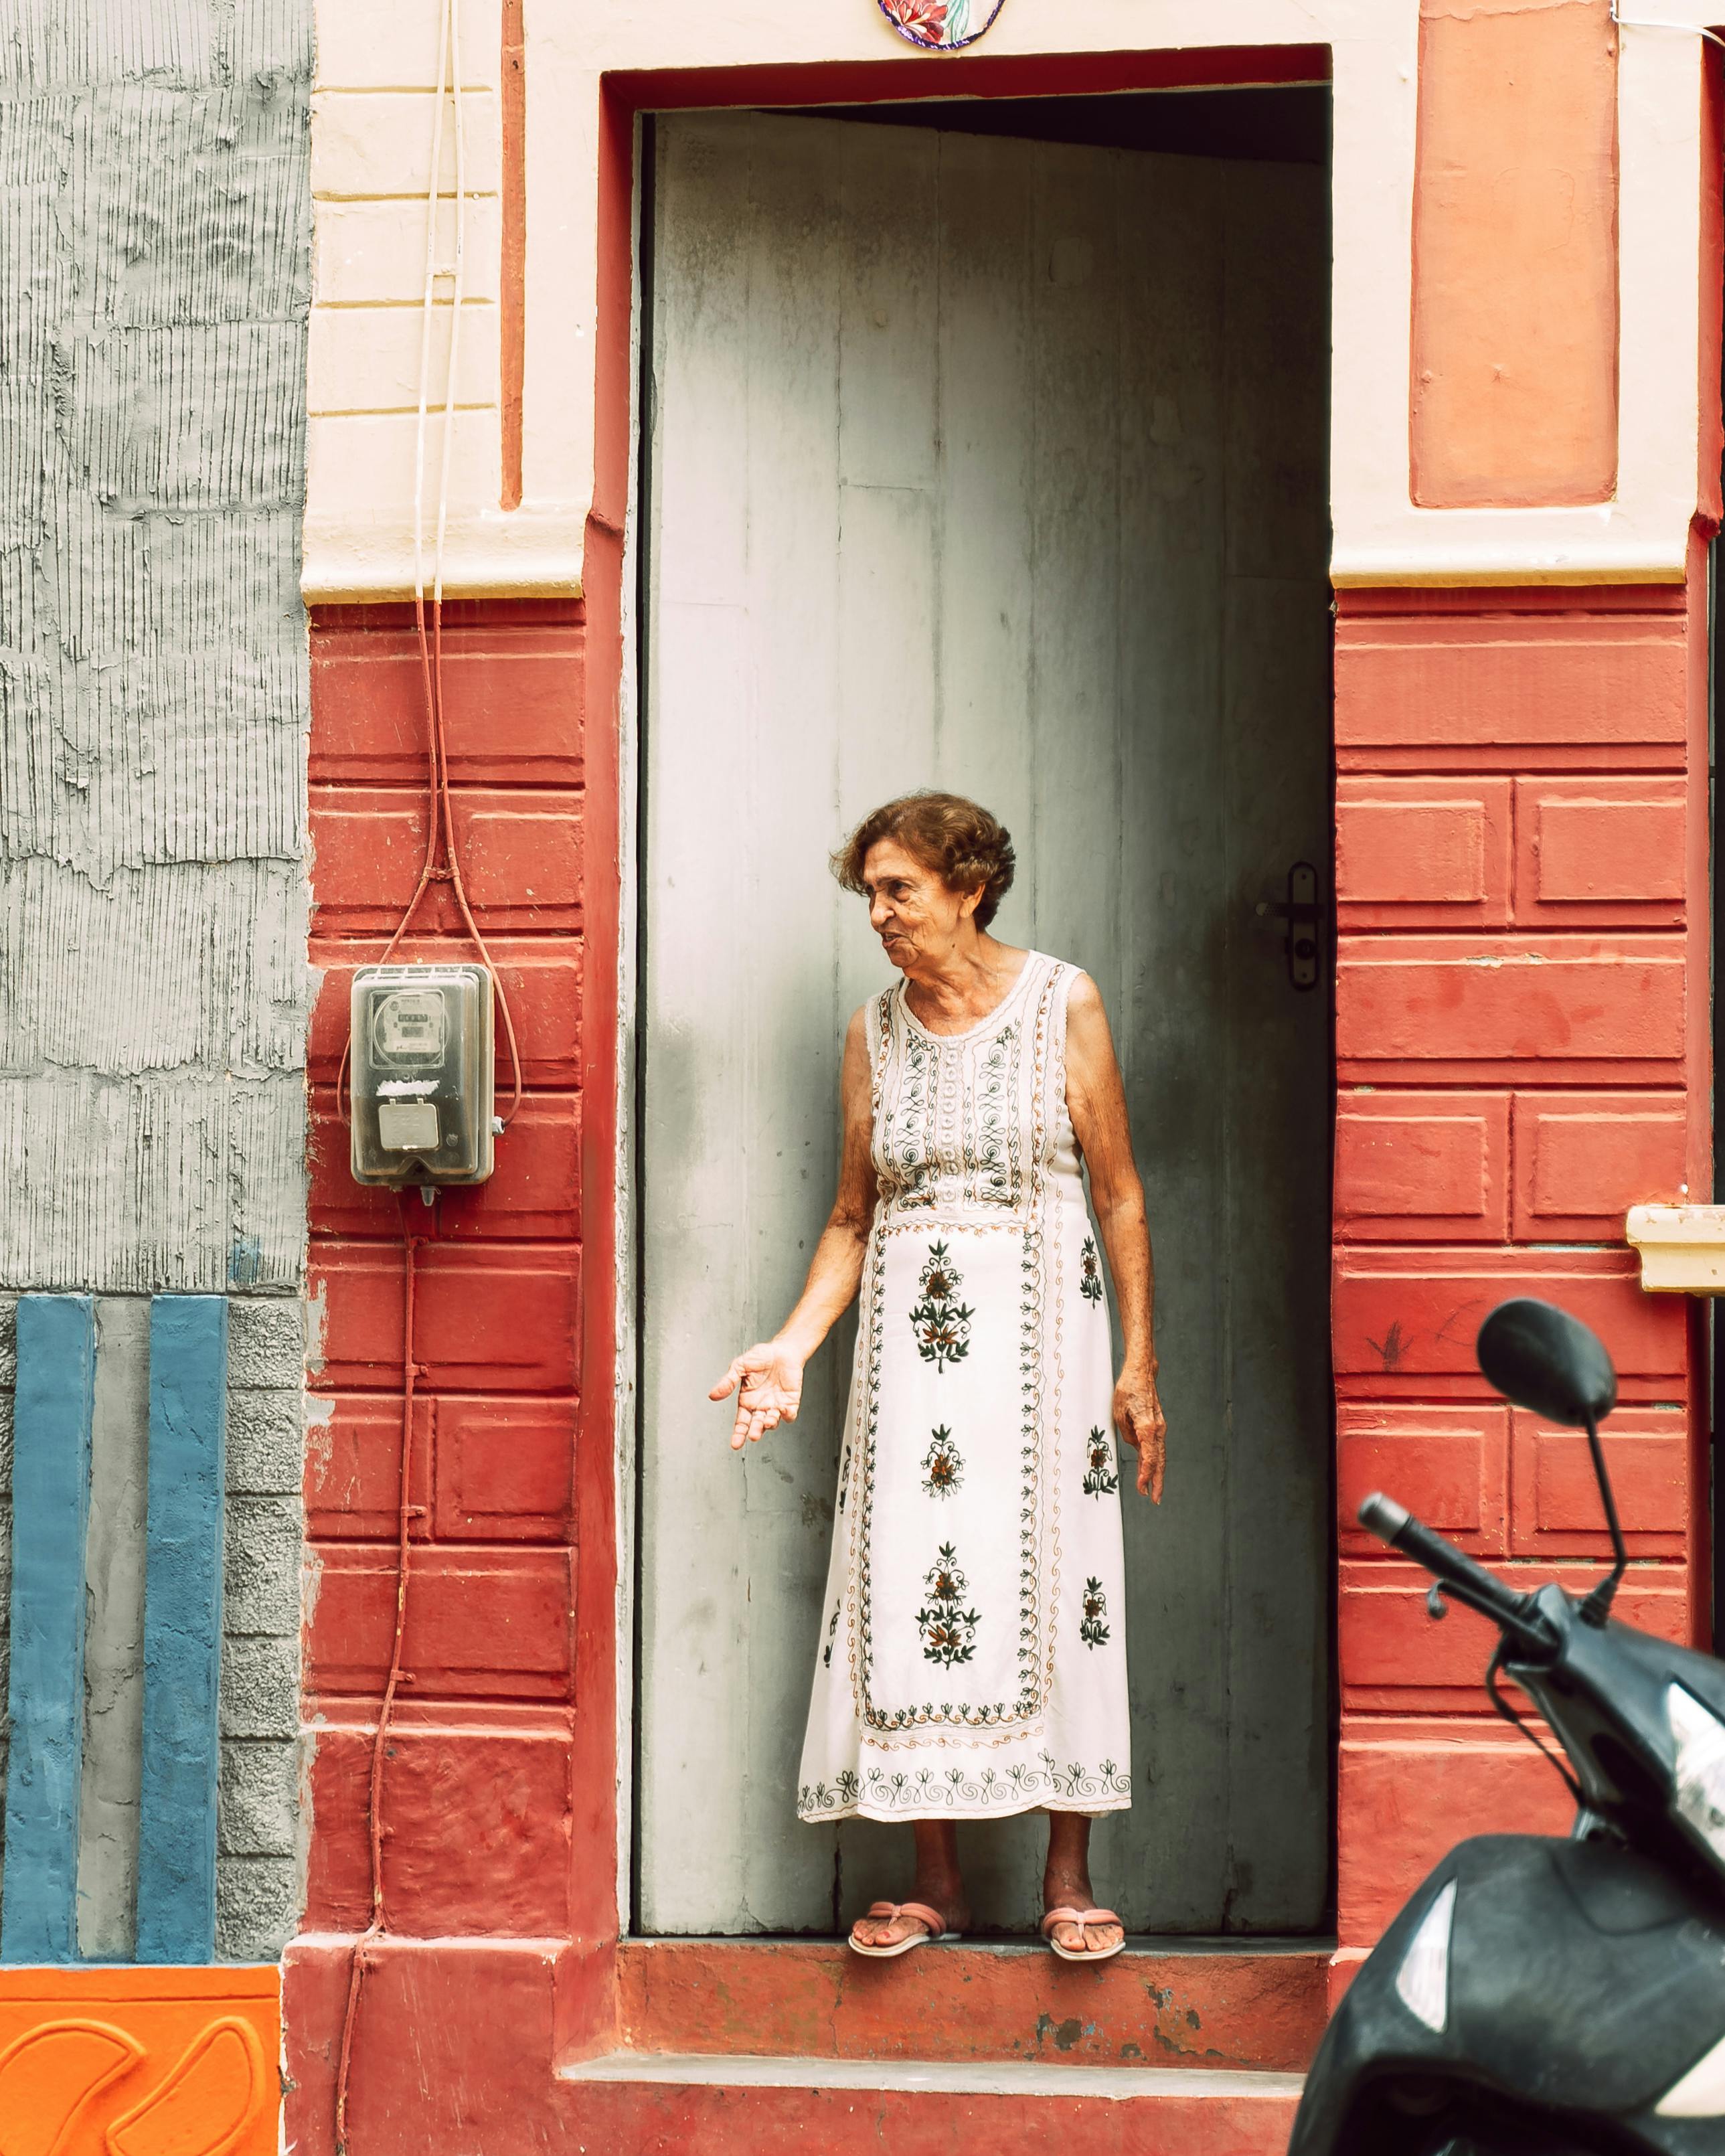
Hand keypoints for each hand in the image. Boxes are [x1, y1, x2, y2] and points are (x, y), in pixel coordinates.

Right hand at [709, 1340, 804, 1449]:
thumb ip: (728, 1382)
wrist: (782, 1349)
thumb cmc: (761, 1357)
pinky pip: (790, 1414)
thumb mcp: (739, 1367)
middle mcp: (761, 1407)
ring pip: (772, 1422)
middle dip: (755, 1432)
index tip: (735, 1444)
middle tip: (753, 1435)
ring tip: (768, 1420)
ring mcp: (776, 1405)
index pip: (742, 1423)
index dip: (739, 1434)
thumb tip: (713, 1395)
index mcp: (747, 1402)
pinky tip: (784, 1411)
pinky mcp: (790, 1402)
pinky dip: (788, 1415)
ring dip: (770, 1423)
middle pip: (757, 1426)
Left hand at [1113, 1365, 1165, 1501]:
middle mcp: (1157, 1429)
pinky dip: (1154, 1460)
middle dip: (1157, 1481)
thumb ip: (1127, 1434)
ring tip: (1154, 1490)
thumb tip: (1133, 1447)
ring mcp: (1159, 1427)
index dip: (1145, 1476)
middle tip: (1155, 1499)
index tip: (1142, 1489)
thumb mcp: (1119, 1413)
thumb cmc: (1129, 1389)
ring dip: (1157, 1473)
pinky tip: (1149, 1469)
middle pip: (1159, 1461)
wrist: (1142, 1372)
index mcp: (1147, 1428)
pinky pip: (1156, 1447)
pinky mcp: (1156, 1425)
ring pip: (1159, 1456)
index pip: (1148, 1458)